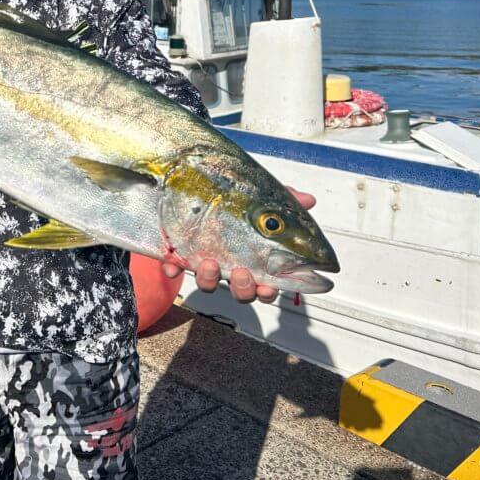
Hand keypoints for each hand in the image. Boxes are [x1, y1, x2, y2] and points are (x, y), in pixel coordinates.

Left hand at [161, 187, 316, 304]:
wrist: (194, 189)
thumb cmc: (235, 202)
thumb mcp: (261, 198)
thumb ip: (283, 200)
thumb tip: (307, 199)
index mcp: (253, 258)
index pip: (267, 283)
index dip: (269, 290)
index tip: (269, 287)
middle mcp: (230, 265)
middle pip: (240, 290)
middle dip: (242, 287)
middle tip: (241, 274)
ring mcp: (204, 262)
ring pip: (208, 283)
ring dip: (209, 279)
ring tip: (209, 263)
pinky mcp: (179, 254)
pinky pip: (174, 267)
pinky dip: (173, 267)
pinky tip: (172, 263)